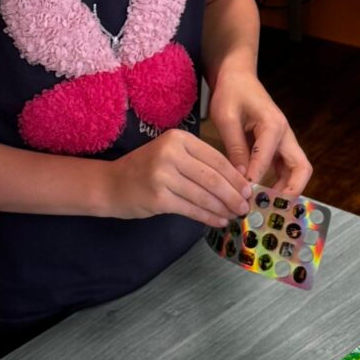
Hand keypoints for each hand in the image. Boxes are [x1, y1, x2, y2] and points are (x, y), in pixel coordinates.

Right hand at [104, 128, 252, 228]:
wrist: (110, 184)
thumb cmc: (145, 169)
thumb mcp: (171, 155)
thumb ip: (199, 162)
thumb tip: (237, 180)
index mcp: (178, 138)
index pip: (216, 158)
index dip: (235, 177)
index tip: (248, 190)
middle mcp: (170, 153)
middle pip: (212, 178)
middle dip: (233, 195)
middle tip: (246, 206)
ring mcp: (163, 176)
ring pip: (203, 195)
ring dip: (223, 208)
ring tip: (235, 216)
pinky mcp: (158, 198)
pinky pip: (191, 209)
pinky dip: (208, 217)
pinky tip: (218, 221)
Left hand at [207, 64, 312, 194]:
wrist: (238, 76)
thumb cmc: (231, 92)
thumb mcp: (226, 117)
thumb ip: (234, 147)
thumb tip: (239, 177)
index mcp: (273, 125)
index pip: (267, 160)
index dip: (255, 180)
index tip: (242, 197)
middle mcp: (285, 134)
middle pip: (301, 168)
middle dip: (290, 191)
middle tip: (270, 209)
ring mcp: (284, 140)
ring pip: (296, 171)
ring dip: (286, 190)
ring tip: (266, 207)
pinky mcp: (277, 145)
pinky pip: (284, 168)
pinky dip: (278, 183)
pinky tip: (261, 195)